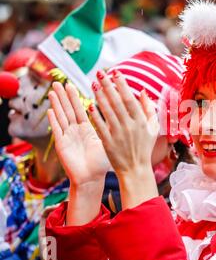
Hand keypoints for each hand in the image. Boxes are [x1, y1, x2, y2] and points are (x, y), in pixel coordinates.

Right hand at [48, 82, 109, 224]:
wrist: (92, 179)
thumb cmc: (101, 163)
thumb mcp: (108, 141)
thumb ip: (110, 127)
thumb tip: (121, 115)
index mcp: (87, 129)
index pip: (81, 109)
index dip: (78, 97)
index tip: (74, 84)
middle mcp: (76, 131)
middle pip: (69, 110)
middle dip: (65, 96)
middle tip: (61, 81)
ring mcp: (68, 137)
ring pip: (62, 116)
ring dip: (57, 104)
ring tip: (54, 90)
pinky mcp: (62, 145)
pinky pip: (57, 130)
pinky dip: (54, 120)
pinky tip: (50, 110)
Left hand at [89, 70, 158, 209]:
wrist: (135, 169)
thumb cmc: (144, 147)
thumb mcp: (153, 128)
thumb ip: (149, 109)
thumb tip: (142, 91)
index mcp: (141, 121)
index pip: (129, 99)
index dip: (121, 85)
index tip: (115, 72)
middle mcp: (129, 126)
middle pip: (116, 102)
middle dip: (108, 86)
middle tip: (99, 73)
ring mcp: (118, 134)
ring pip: (107, 111)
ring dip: (100, 96)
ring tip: (93, 83)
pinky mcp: (108, 142)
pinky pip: (100, 125)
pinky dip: (95, 115)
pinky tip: (89, 104)